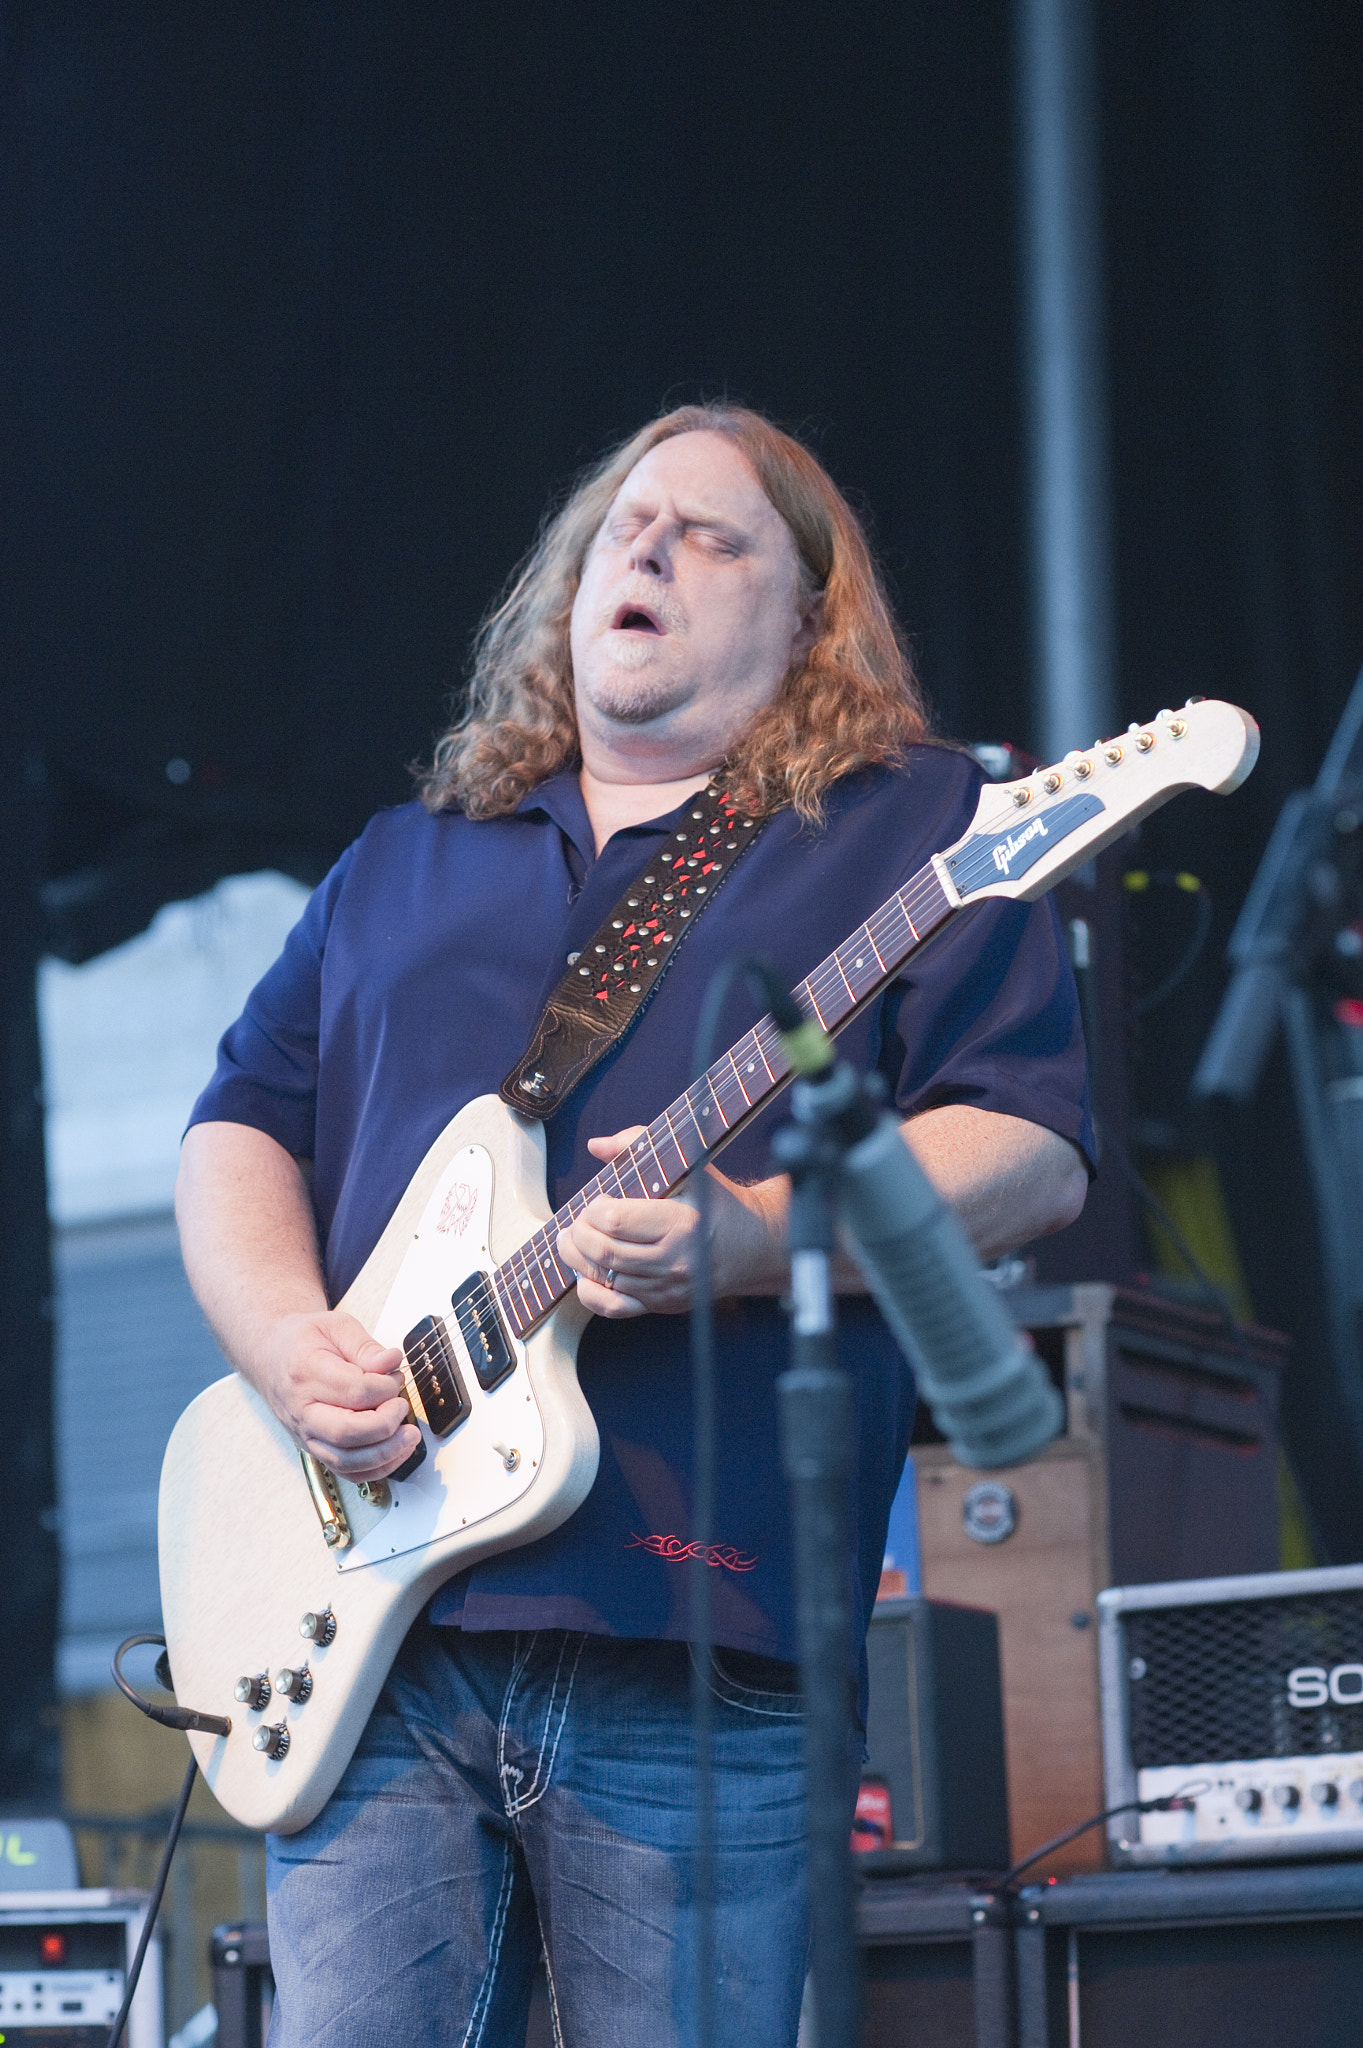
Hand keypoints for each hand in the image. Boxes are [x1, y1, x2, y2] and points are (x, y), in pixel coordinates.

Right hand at [255, 1307, 419, 1480]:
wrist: (271, 1356)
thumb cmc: (303, 1341)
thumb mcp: (336, 1326)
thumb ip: (366, 1346)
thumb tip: (392, 1362)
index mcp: (305, 1372)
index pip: (353, 1391)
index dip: (385, 1387)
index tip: (396, 1378)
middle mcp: (302, 1410)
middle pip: (346, 1432)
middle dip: (385, 1424)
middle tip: (402, 1407)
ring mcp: (306, 1434)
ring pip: (346, 1460)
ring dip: (385, 1453)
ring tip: (408, 1435)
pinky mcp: (315, 1448)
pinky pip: (345, 1472)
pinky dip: (375, 1469)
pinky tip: (396, 1452)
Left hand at [555, 1127, 787, 1318]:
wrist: (752, 1244)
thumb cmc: (716, 1201)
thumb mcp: (688, 1164)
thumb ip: (639, 1145)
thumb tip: (597, 1146)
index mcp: (681, 1222)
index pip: (615, 1221)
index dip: (594, 1209)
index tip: (597, 1201)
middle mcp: (674, 1261)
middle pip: (604, 1251)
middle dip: (579, 1233)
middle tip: (577, 1220)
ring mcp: (667, 1288)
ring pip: (604, 1278)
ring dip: (577, 1258)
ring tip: (573, 1240)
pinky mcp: (663, 1305)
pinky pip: (614, 1308)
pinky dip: (590, 1292)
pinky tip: (585, 1273)